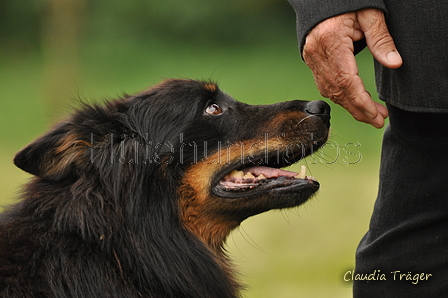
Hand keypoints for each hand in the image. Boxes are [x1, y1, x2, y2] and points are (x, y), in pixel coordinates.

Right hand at [303, 8, 401, 127]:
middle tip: (377, 120)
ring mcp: (311, 59)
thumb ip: (381, 39)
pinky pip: (324, 85)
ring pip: (329, 91)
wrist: (322, 0)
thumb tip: (394, 63)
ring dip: (350, 106)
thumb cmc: (346, 3)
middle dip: (358, 109)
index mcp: (331, 40)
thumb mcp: (369, 14)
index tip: (375, 114)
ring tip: (370, 114)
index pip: (345, 80)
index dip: (360, 101)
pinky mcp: (311, 61)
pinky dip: (340, 96)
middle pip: (337, 91)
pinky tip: (354, 101)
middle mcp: (317, 53)